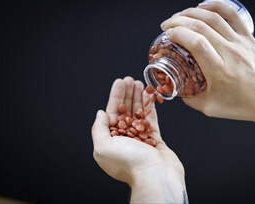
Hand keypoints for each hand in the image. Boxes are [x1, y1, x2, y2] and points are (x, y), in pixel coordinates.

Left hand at [91, 76, 186, 202]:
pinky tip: (149, 96)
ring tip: (140, 83)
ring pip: (139, 113)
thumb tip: (100, 114)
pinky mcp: (154, 139)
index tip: (120, 82)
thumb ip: (99, 129)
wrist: (155, 176)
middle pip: (125, 111)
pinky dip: (150, 107)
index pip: (112, 113)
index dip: (115, 96)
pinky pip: (151, 119)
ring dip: (139, 98)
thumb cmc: (128, 163)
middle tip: (130, 79)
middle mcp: (125, 138)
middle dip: (127, 94)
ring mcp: (140, 138)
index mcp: (110, 140)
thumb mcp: (103, 146)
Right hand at [160, 2, 254, 121]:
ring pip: (214, 17)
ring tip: (179, 16)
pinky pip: (232, 14)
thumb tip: (175, 88)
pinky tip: (203, 6)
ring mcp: (240, 43)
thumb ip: (189, 98)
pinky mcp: (247, 37)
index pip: (196, 43)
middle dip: (179, 21)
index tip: (167, 35)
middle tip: (167, 25)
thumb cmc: (242, 104)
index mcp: (220, 71)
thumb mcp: (210, 107)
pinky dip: (216, 6)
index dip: (178, 34)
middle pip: (201, 27)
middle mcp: (230, 53)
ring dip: (192, 12)